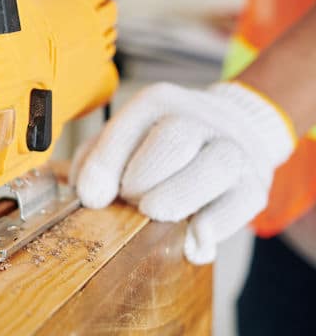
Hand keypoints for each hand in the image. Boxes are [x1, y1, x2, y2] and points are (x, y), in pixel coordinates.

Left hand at [71, 82, 294, 263]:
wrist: (234, 127)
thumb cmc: (162, 140)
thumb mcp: (124, 136)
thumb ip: (96, 160)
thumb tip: (88, 195)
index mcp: (159, 103)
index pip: (130, 125)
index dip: (105, 164)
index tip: (92, 197)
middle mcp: (200, 118)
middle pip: (175, 138)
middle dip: (144, 176)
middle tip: (130, 198)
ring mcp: (233, 150)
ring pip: (215, 167)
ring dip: (177, 197)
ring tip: (154, 212)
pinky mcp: (254, 184)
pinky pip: (240, 204)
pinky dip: (213, 226)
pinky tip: (190, 240)